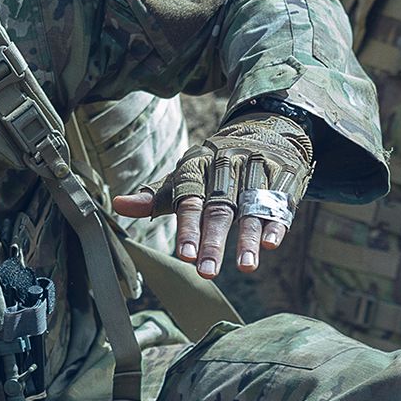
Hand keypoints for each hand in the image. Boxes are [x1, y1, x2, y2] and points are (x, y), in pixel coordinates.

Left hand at [112, 114, 313, 278]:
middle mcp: (227, 169)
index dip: (188, 228)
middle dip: (213, 240)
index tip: (185, 256)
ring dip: (248, 237)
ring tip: (245, 266)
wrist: (264, 129)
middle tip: (207, 271)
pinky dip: (276, 223)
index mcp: (198, 167)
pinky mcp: (284, 180)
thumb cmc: (215, 166)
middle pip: (219, 207)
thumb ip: (156, 196)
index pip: (190, 200)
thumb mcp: (185, 176)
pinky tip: (271, 244)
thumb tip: (117, 205)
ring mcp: (257, 173)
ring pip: (251, 207)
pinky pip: (280, 203)